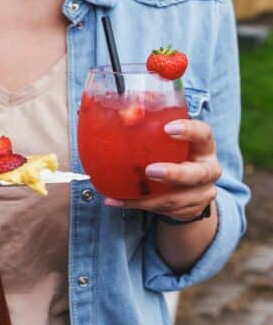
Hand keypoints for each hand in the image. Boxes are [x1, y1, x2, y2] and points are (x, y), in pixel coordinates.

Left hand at [105, 119, 220, 221]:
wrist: (188, 189)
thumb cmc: (173, 155)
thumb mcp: (167, 142)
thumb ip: (149, 128)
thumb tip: (124, 114)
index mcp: (204, 147)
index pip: (204, 134)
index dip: (189, 131)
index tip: (168, 128)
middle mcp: (208, 170)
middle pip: (197, 174)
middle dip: (173, 174)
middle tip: (150, 171)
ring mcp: (202, 192)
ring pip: (176, 198)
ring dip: (148, 198)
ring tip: (122, 195)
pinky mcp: (190, 210)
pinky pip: (163, 210)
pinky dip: (138, 205)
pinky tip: (117, 201)